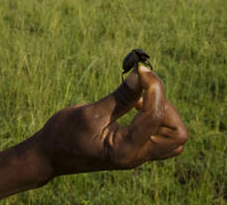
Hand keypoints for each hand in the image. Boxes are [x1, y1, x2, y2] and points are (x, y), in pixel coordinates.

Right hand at [31, 65, 187, 178]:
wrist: (49, 155)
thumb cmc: (64, 134)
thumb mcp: (89, 113)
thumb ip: (120, 97)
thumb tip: (142, 76)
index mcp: (125, 151)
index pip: (156, 117)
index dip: (154, 89)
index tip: (140, 70)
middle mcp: (137, 156)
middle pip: (177, 131)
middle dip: (164, 104)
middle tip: (141, 88)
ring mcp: (139, 153)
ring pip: (174, 133)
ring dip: (162, 109)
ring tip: (137, 97)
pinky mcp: (137, 147)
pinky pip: (162, 133)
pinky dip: (157, 115)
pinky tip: (134, 103)